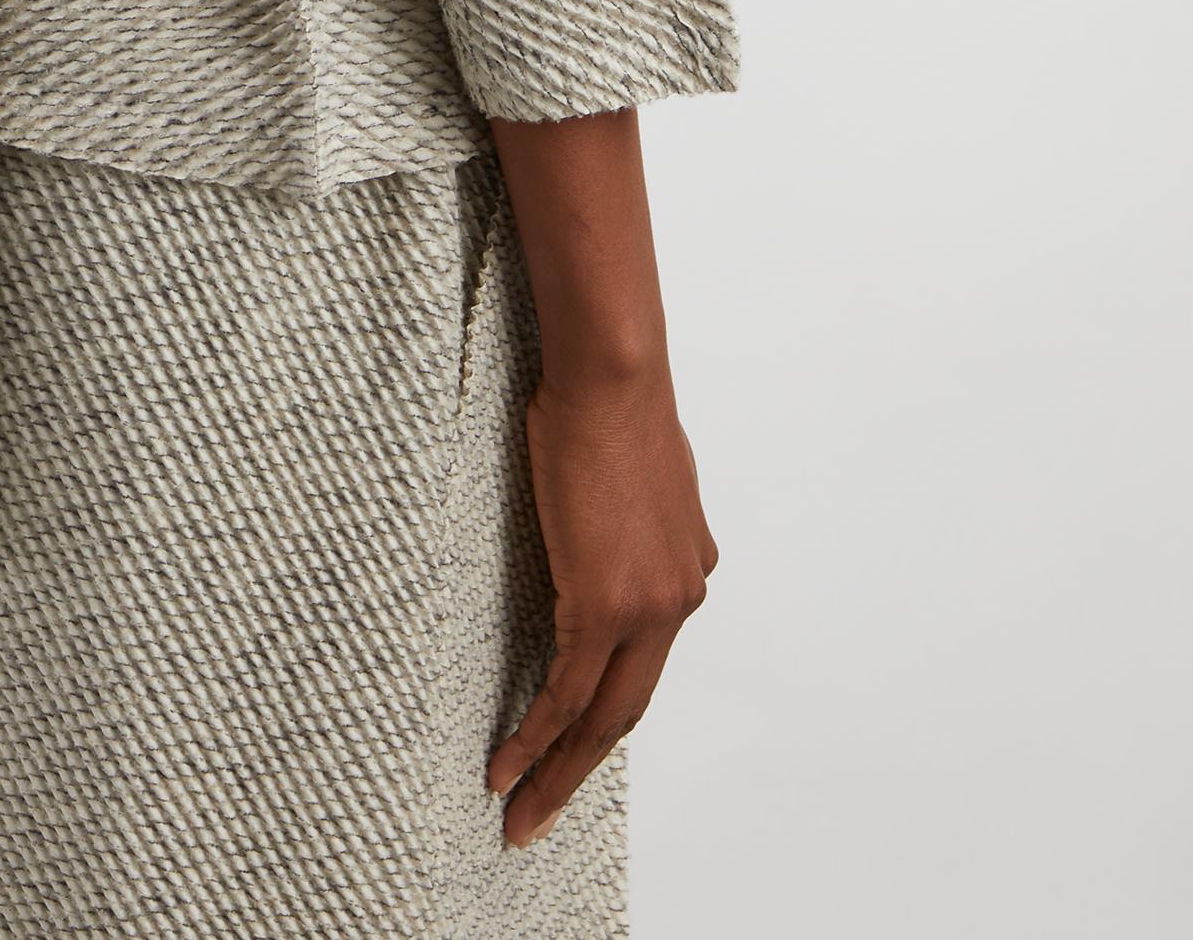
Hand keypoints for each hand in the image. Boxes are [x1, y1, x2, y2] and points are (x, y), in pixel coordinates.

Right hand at [486, 364, 716, 846]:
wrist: (613, 376)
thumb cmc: (612, 402)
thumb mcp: (640, 472)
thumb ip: (637, 518)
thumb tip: (619, 528)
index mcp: (687, 572)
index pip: (641, 664)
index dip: (601, 712)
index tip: (566, 746)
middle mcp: (679, 600)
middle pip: (627, 710)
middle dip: (578, 770)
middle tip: (537, 816)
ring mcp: (648, 608)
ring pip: (600, 715)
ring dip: (554, 770)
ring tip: (517, 812)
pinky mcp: (606, 605)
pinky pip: (567, 690)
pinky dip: (535, 735)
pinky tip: (505, 764)